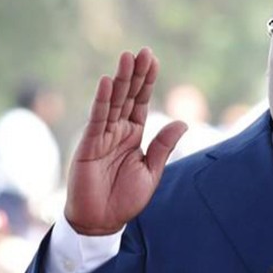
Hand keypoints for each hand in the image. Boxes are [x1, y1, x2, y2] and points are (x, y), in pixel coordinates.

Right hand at [64, 48, 186, 234]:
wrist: (102, 221)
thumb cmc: (125, 199)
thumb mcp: (151, 171)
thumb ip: (163, 146)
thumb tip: (182, 122)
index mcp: (134, 135)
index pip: (141, 102)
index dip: (147, 81)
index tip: (152, 59)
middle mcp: (118, 131)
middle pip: (128, 96)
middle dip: (136, 74)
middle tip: (143, 50)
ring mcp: (103, 136)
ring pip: (114, 103)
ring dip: (121, 80)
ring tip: (127, 57)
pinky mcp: (90, 145)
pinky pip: (98, 119)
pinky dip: (103, 101)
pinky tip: (108, 83)